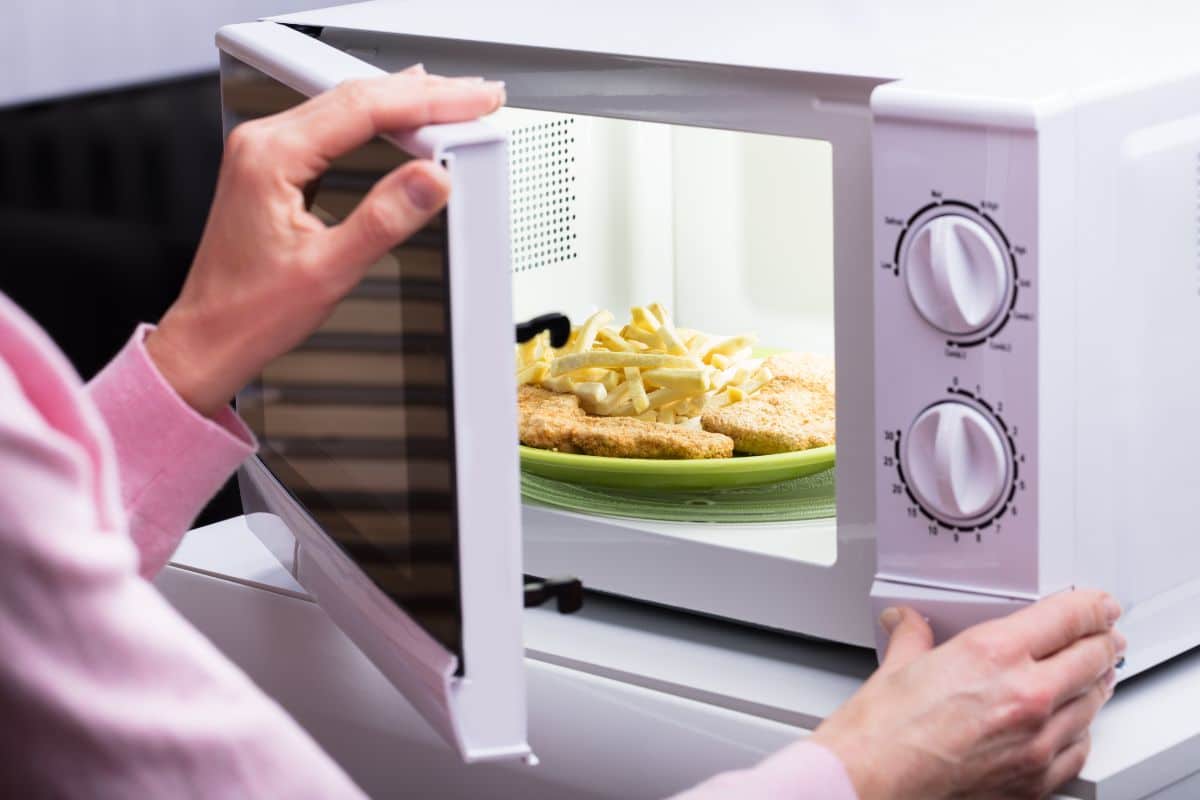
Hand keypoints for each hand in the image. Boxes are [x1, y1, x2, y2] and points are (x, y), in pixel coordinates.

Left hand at [147, 67, 504, 416]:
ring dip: (402, 101)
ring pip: (345, 104)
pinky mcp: (273, 164)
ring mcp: (265, 150)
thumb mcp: (329, 271)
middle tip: (476, 96)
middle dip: (423, 92)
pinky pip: (333, 123)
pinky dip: (377, 118)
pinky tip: (402, 118)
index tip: (470, 102)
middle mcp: (263, 143)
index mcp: (271, 157)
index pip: (364, 108)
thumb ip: (384, 221)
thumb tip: (430, 180)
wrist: (211, 337)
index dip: (428, 101)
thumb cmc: (250, 311)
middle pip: (356, 94)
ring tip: (453, 102)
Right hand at [813, 590, 1123, 799]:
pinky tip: (1073, 725)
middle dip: (1103, 643)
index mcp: (994, 654)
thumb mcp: (899, 666)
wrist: (873, 779)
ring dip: (1095, 685)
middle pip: (1093, 658)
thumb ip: (914, 636)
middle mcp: (1025, 695)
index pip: (1069, 618)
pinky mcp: (1034, 779)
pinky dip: (1080, 732)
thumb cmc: (882, 731)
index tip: (1098, 605)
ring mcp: (1035, 741)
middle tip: (1104, 636)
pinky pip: (1078, 749)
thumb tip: (908, 623)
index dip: (1093, 607)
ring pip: (1092, 704)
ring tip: (1092, 676)